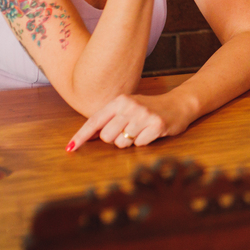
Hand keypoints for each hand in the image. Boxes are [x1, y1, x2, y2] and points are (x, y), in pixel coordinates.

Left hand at [66, 92, 191, 150]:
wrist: (179, 103)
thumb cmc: (149, 108)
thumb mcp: (127, 108)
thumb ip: (109, 120)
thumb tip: (87, 137)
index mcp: (120, 100)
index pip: (95, 121)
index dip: (81, 136)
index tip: (70, 148)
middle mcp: (130, 106)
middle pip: (107, 137)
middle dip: (114, 139)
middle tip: (127, 131)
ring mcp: (144, 116)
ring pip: (122, 143)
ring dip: (129, 142)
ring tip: (140, 131)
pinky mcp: (157, 125)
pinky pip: (139, 145)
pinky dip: (143, 143)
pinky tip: (150, 133)